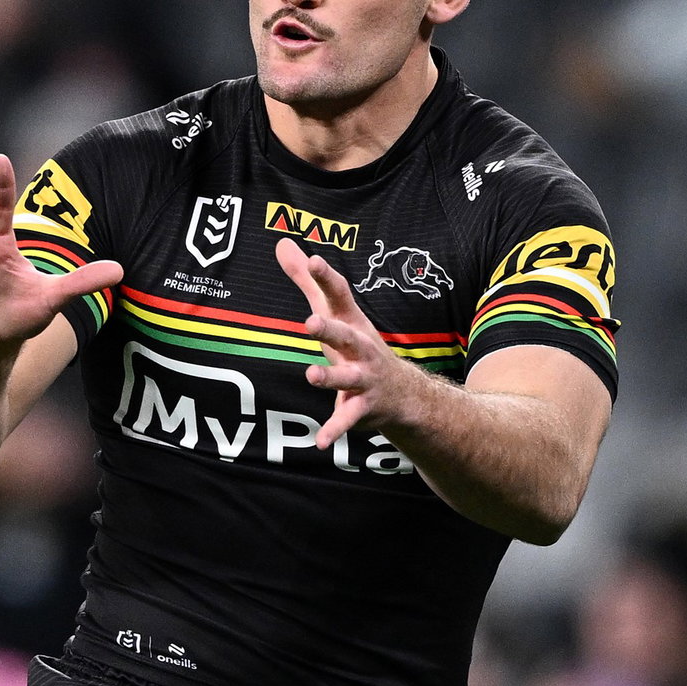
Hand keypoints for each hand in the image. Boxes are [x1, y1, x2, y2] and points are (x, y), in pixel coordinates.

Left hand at [274, 237, 421, 448]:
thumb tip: (281, 243)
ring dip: (330, 378)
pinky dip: (335, 430)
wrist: (405, 395)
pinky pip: (347, 419)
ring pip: (347, 378)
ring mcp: (364, 379)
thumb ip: (307, 282)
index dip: (326, 278)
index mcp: (351, 324)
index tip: (312, 259)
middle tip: (310, 321)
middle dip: (330, 328)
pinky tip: (320, 442)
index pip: (339, 296)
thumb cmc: (358, 347)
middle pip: (346, 336)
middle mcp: (360, 349)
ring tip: (311, 376)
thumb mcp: (336, 313)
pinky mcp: (362, 408)